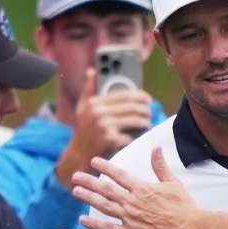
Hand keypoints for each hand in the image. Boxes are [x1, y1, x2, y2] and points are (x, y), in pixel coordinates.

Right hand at [54, 68, 152, 187]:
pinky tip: (137, 138)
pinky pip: (132, 136)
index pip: (124, 95)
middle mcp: (98, 112)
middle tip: (149, 113)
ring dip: (145, 122)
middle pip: (133, 107)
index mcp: (94, 102)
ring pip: (136, 120)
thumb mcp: (82, 109)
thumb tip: (91, 71)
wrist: (78, 157)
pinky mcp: (110, 139)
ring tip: (146, 124)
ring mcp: (104, 126)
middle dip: (145, 110)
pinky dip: (136, 137)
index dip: (140, 96)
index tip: (148, 99)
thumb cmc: (83, 132)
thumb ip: (88, 90)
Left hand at [73, 147, 199, 228]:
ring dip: (88, 198)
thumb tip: (156, 148)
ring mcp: (130, 218)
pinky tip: (82, 219)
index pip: (118, 175)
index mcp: (142, 188)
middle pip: (106, 189)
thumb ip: (160, 166)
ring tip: (75, 192)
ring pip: (103, 206)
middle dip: (89, 182)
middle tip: (75, 176)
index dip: (105, 167)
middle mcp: (132, 202)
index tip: (93, 161)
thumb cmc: (184, 206)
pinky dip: (94, 224)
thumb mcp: (173, 183)